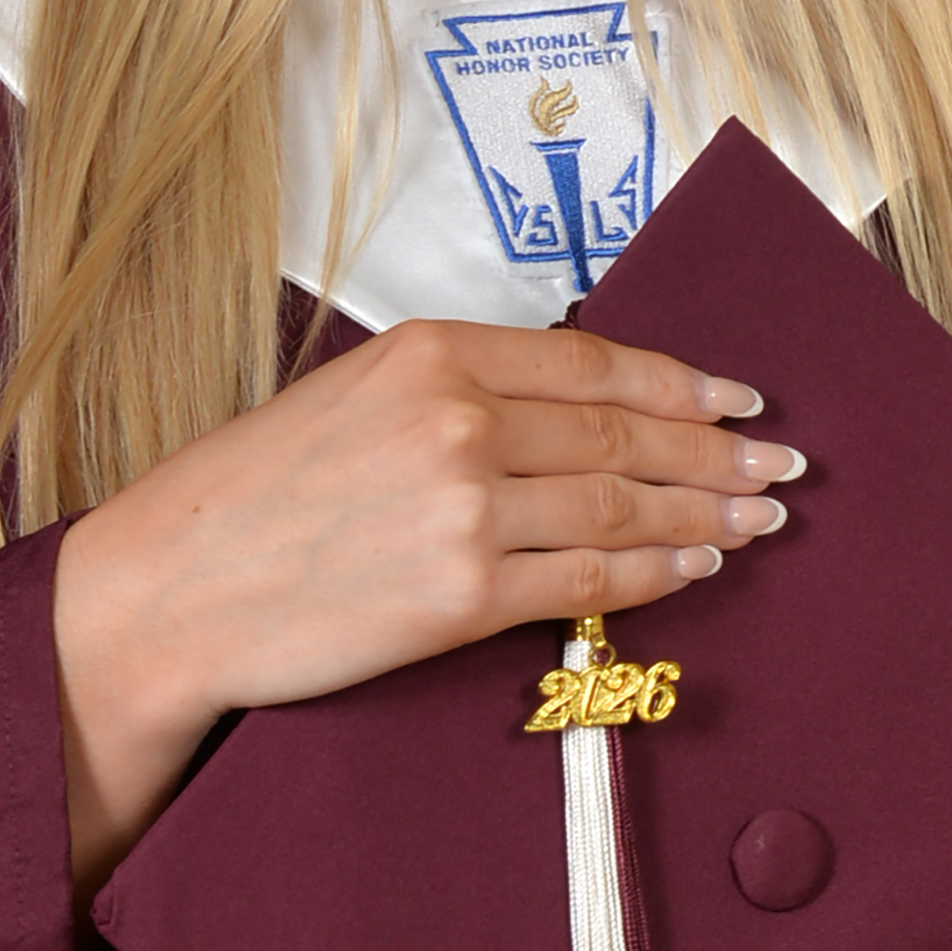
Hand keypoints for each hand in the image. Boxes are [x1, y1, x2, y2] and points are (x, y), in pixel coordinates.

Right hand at [54, 317, 793, 891]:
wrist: (172, 587)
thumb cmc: (251, 496)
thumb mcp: (353, 398)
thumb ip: (456, 394)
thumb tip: (567, 414)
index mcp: (433, 354)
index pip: (594, 363)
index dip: (681, 383)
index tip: (739, 398)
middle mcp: (458, 419)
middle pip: (625, 435)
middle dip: (716, 452)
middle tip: (779, 465)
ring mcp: (465, 508)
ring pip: (623, 508)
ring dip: (705, 514)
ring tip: (756, 519)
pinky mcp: (461, 596)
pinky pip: (591, 581)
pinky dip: (658, 573)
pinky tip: (696, 569)